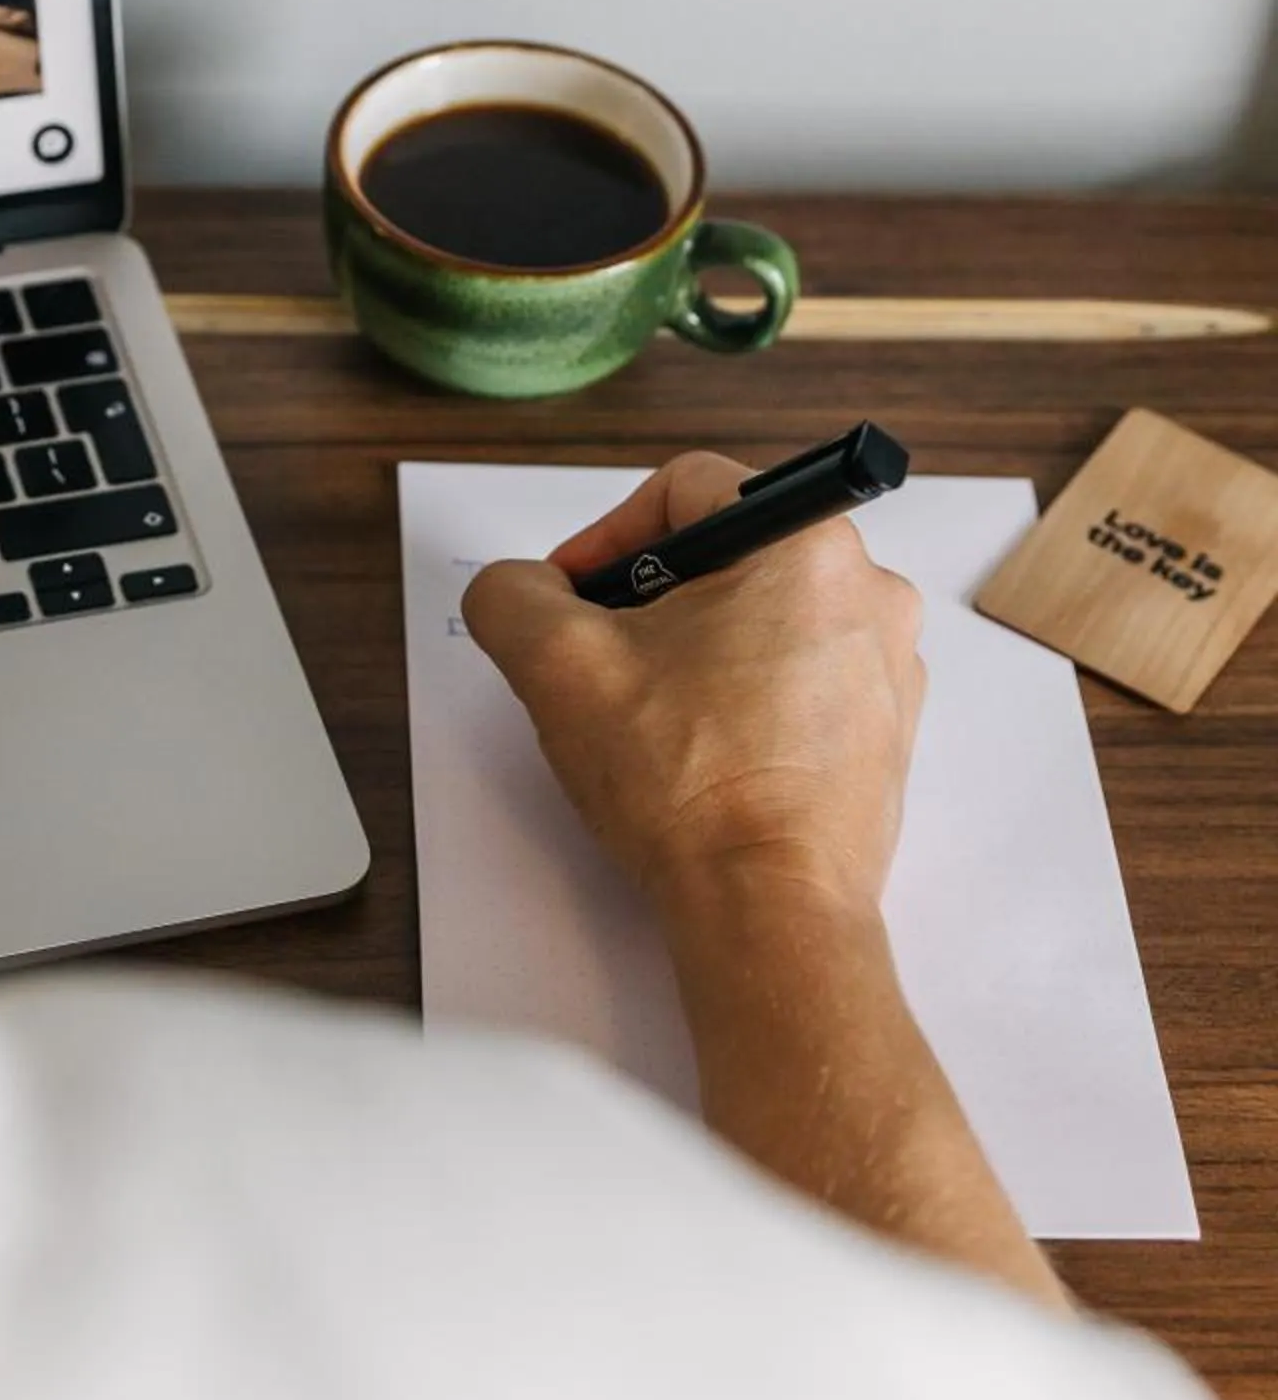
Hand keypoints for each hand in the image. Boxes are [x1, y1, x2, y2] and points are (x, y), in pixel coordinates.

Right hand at [460, 451, 926, 943]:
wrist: (769, 909)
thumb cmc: (690, 785)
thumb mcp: (558, 665)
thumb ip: (512, 595)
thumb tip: (518, 589)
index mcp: (805, 543)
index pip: (684, 490)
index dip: (607, 536)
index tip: (571, 597)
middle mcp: (868, 590)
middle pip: (728, 556)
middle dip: (651, 602)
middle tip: (602, 663)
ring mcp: (887, 666)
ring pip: (764, 621)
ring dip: (698, 654)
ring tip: (649, 720)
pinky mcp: (886, 732)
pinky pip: (800, 682)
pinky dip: (746, 703)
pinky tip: (701, 757)